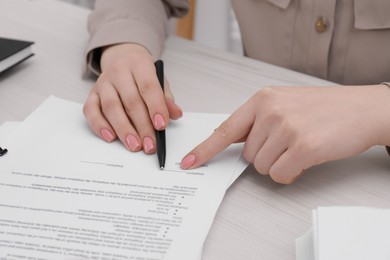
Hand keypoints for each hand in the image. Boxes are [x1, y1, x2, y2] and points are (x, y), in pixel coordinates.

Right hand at [83, 43, 181, 153]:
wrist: (122, 60)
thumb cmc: (143, 75)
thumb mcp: (160, 81)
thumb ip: (167, 98)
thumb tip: (175, 114)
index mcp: (139, 64)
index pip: (148, 87)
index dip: (156, 107)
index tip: (161, 126)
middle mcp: (118, 71)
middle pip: (130, 101)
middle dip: (142, 126)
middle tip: (150, 144)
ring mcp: (103, 82)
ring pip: (111, 107)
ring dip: (124, 130)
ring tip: (134, 145)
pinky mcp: (92, 94)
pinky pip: (91, 111)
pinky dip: (100, 126)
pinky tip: (111, 137)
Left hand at [180, 84, 389, 183]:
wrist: (362, 108)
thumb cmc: (324, 108)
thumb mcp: (285, 103)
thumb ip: (258, 120)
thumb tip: (236, 144)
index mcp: (263, 99)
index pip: (226, 129)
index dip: (206, 148)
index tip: (190, 161)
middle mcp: (271, 111)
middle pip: (247, 154)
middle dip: (265, 156)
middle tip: (288, 143)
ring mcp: (286, 127)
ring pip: (262, 167)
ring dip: (279, 164)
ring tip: (299, 148)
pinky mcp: (303, 146)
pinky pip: (280, 175)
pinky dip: (291, 173)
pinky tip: (306, 159)